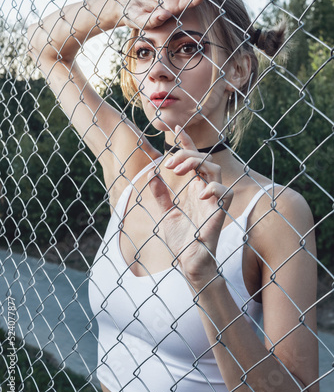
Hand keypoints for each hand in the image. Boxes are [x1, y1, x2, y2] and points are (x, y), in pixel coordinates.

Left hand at [148, 127, 232, 287]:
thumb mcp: (165, 213)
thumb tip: (151, 173)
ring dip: (197, 164)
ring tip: (179, 170)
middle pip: (204, 159)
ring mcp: (214, 201)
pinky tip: (199, 193)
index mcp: (194, 189)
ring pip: (215, 170)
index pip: (193, 160)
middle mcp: (205, 191)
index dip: (187, 142)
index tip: (176, 128)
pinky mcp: (220, 213)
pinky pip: (226, 193)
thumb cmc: (181, 240)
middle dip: (187, 154)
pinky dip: (214, 189)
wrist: (189, 263)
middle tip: (169, 164)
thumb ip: (160, 194)